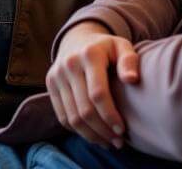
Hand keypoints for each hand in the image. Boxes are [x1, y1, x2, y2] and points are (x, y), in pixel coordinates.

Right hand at [47, 22, 138, 148]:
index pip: (98, 93)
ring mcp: (57, 74)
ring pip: (72, 117)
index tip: (122, 130)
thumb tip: (132, 79)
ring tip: (107, 142)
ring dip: (91, 135)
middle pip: (84, 109)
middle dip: (103, 130)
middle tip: (118, 141)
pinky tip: (93, 135)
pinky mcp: (50, 84)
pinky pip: (62, 116)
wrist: (78, 39)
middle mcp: (70, 63)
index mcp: (90, 54)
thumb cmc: (106, 48)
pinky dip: (78, 131)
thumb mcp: (121, 46)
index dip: (110, 115)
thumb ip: (129, 60)